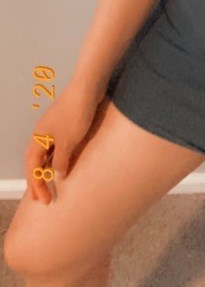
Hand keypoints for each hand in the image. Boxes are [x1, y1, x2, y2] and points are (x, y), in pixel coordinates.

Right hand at [25, 80, 101, 204]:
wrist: (87, 87)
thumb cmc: (75, 115)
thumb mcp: (67, 141)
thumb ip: (60, 160)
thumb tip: (57, 175)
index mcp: (38, 138)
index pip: (32, 167)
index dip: (36, 185)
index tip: (44, 201)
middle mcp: (42, 133)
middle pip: (34, 161)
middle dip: (36, 181)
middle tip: (40, 199)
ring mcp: (53, 127)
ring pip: (44, 153)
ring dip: (45, 170)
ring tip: (49, 185)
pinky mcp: (65, 123)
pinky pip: (55, 146)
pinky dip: (55, 158)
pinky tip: (62, 164)